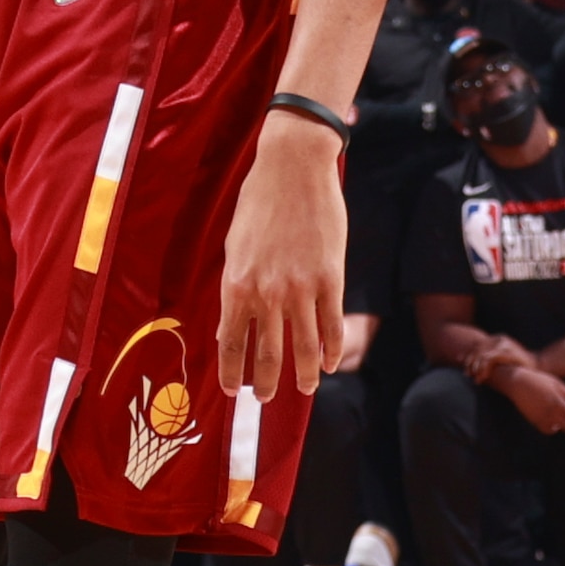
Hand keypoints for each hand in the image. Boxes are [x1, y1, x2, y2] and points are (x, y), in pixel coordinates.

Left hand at [218, 120, 347, 400]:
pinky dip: (332, 349)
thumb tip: (234, 323)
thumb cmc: (260, 202)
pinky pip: (331, 325)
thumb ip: (237, 286)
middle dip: (265, 382)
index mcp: (236, 284)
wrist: (293, 167)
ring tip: (306, 387)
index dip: (232, 372)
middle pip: (267, 352)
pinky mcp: (330, 277)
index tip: (233, 391)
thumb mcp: (235, 246)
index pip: (231, 342)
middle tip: (266, 398)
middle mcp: (266, 292)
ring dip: (305, 373)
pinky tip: (332, 363)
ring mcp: (300, 287)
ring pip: (303, 346)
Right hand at [494, 359, 564, 436]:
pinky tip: (556, 426)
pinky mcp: (534, 420)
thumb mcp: (557, 384)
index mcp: (558, 402)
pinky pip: (546, 429)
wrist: (518, 383)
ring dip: (564, 429)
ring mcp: (541, 417)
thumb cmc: (539, 380)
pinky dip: (552, 429)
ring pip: (557, 429)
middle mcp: (551, 412)